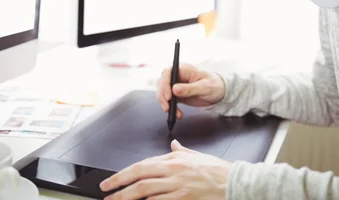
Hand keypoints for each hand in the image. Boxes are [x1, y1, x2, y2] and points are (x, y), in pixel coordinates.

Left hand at [99, 139, 230, 199]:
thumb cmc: (217, 170)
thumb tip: (172, 145)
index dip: (124, 173)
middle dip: (118, 183)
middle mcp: (173, 170)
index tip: (112, 180)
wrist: (233, 182)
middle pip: (139, 175)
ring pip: (145, 190)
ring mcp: (177, 185)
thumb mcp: (196, 155)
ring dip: (127, 196)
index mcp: (174, 159)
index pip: (142, 164)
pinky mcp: (183, 198)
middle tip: (105, 190)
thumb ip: (181, 151)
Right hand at [156, 63, 224, 118]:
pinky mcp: (177, 94)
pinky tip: (177, 114)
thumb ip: (190, 88)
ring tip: (173, 113)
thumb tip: (175, 89)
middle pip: (162, 83)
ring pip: (163, 92)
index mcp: (184, 69)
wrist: (219, 92)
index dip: (165, 83)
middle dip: (162, 96)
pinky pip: (168, 101)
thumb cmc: (214, 85)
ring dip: (165, 103)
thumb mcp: (204, 87)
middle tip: (167, 107)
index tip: (168, 96)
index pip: (168, 72)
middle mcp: (177, 76)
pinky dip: (171, 108)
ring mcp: (176, 85)